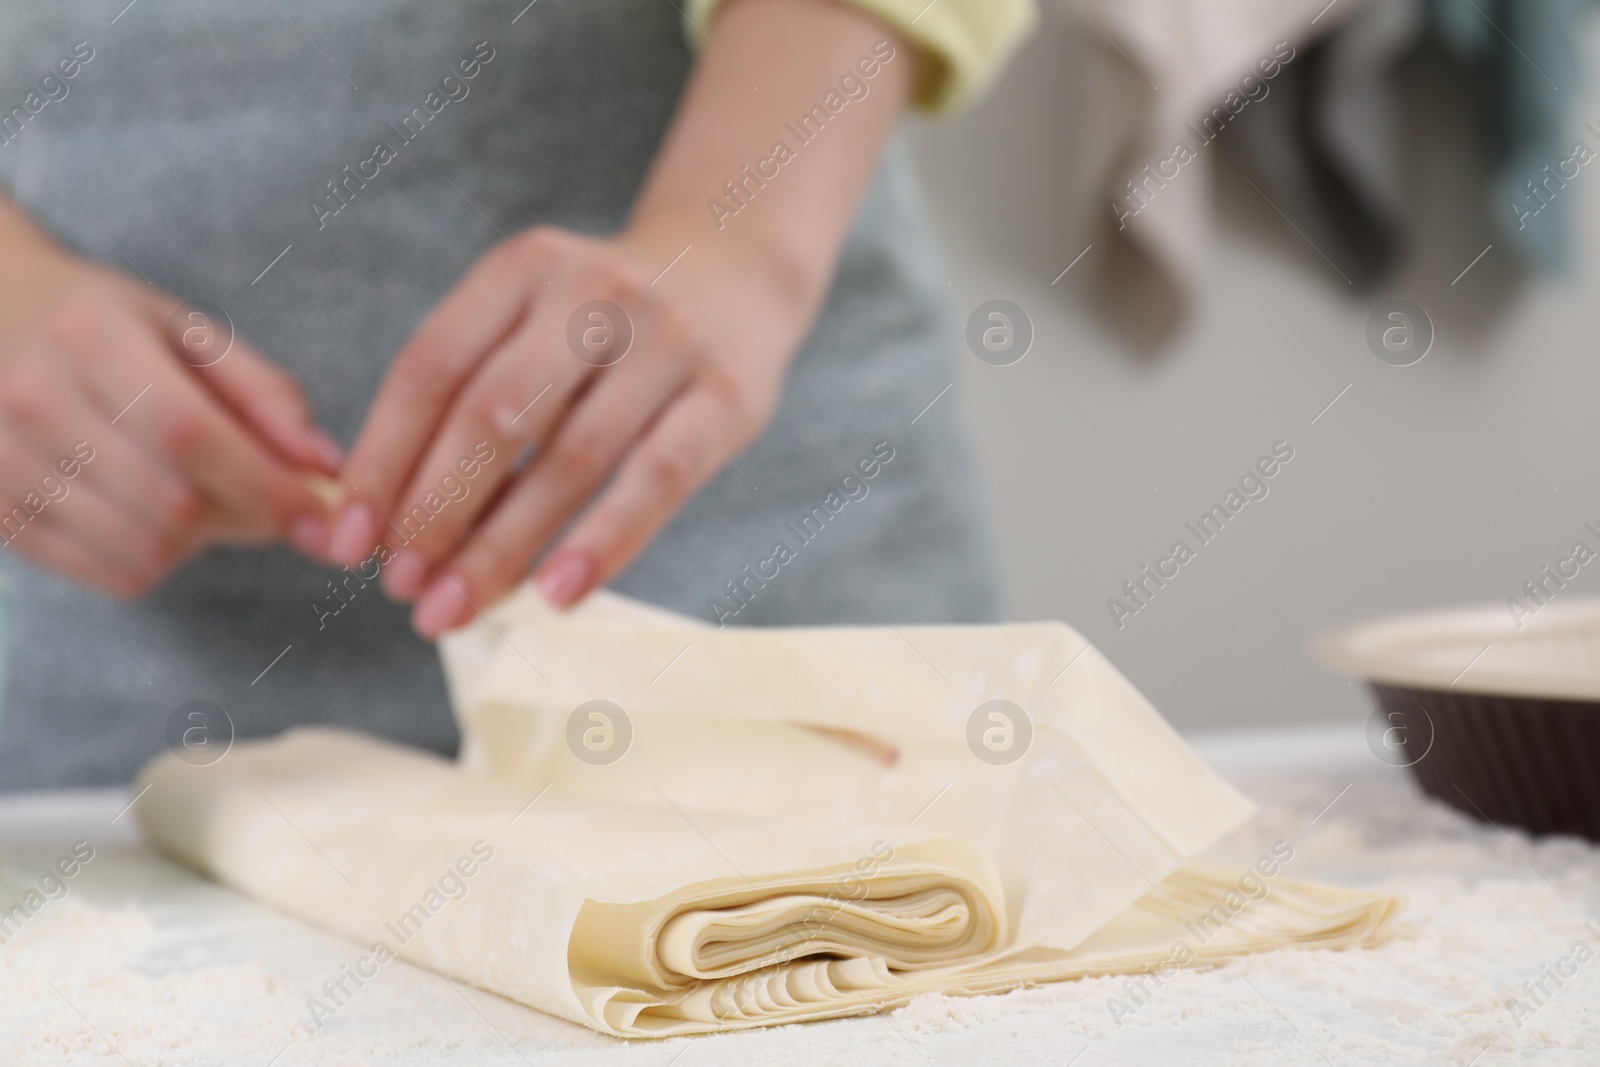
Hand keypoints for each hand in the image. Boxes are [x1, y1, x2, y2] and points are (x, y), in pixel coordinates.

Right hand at [0, 245, 337, 595]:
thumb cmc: (111, 329)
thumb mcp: (190, 333)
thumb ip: (266, 395)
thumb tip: (327, 467)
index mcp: (89, 337)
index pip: (189, 434)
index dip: (265, 485)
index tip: (321, 512)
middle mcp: (33, 399)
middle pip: (172, 504)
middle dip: (247, 517)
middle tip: (271, 502)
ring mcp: (3, 462)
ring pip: (145, 550)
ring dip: (204, 543)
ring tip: (208, 497)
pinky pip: (110, 574)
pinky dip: (160, 561)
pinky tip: (160, 516)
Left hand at [329, 224, 808, 635]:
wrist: (737, 272)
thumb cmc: (608, 324)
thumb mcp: (534, 317)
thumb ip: (471, 391)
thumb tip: (392, 523)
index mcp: (524, 267)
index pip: (432, 369)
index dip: (383, 461)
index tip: (350, 540)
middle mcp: (594, 293)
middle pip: (494, 415)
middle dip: (435, 512)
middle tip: (401, 587)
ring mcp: (667, 341)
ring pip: (570, 458)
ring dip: (503, 546)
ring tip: (457, 606)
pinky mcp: (727, 396)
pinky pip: (657, 480)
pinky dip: (603, 542)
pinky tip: (557, 593)